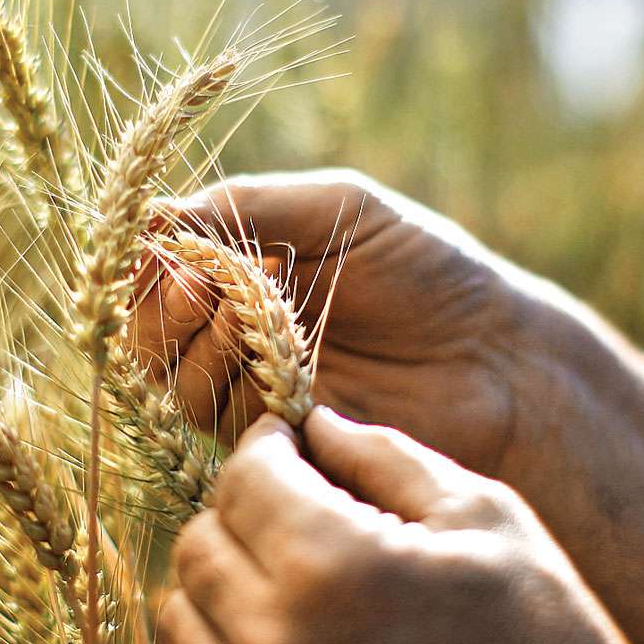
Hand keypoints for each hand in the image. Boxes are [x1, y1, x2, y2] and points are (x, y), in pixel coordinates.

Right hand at [130, 168, 548, 471]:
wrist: (495, 356)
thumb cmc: (424, 268)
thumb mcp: (336, 208)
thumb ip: (245, 205)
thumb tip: (150, 214)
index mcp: (243, 271)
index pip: (160, 271)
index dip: (148, 264)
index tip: (162, 252)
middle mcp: (235, 331)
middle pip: (151, 334)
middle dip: (162, 311)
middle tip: (197, 289)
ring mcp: (252, 387)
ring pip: (176, 379)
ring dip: (199, 347)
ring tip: (251, 318)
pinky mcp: (274, 438)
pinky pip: (220, 419)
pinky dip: (233, 385)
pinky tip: (277, 360)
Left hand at [157, 407, 627, 643]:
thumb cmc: (540, 633)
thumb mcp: (484, 522)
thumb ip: (385, 458)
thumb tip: (314, 422)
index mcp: (333, 567)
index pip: (245, 476)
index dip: (266, 446)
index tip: (290, 440)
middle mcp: (273, 636)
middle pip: (200, 542)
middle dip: (241, 509)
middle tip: (294, 504)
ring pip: (180, 609)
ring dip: (221, 575)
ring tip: (290, 568)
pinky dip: (221, 631)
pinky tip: (284, 621)